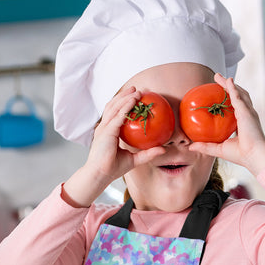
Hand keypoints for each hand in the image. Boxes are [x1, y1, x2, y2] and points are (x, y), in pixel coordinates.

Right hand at [63, 87, 165, 206]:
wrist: (100, 175)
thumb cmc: (113, 169)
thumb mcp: (134, 159)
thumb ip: (147, 154)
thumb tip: (163, 149)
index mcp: (107, 133)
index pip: (115, 114)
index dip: (124, 104)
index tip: (136, 98)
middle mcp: (104, 128)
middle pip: (113, 106)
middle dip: (124, 96)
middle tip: (137, 89)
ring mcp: (104, 128)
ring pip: (114, 107)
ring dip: (125, 97)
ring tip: (136, 91)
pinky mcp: (106, 132)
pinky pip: (118, 116)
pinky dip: (126, 106)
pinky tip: (134, 100)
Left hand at [189, 73, 264, 175]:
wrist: (252, 156)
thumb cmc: (239, 155)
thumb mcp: (218, 149)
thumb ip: (204, 146)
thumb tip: (190, 146)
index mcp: (242, 123)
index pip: (235, 108)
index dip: (229, 100)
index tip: (219, 96)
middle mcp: (246, 115)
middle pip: (237, 96)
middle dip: (228, 87)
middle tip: (218, 79)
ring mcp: (248, 112)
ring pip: (238, 93)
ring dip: (229, 84)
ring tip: (220, 77)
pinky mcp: (246, 112)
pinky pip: (238, 96)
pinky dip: (233, 88)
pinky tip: (227, 81)